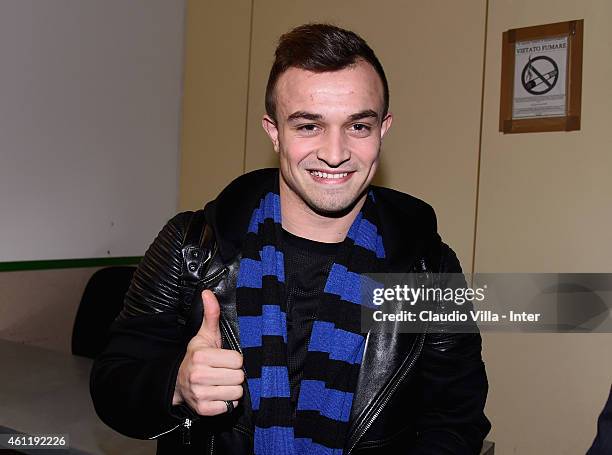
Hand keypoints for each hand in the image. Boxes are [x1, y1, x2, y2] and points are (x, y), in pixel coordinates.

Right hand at [173, 290, 243, 414]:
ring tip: (221, 383)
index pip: (238, 360)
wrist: (178, 383)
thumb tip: (208, 292)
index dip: (234, 360)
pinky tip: (217, 394)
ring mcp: (200, 394)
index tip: (223, 359)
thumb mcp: (205, 336)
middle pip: (239, 377)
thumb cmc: (197, 357)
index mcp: (201, 356)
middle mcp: (199, 375)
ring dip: (232, 389)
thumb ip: (211, 315)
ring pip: (237, 393)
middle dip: (234, 375)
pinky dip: (227, 402)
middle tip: (223, 372)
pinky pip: (230, 406)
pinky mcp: (204, 409)